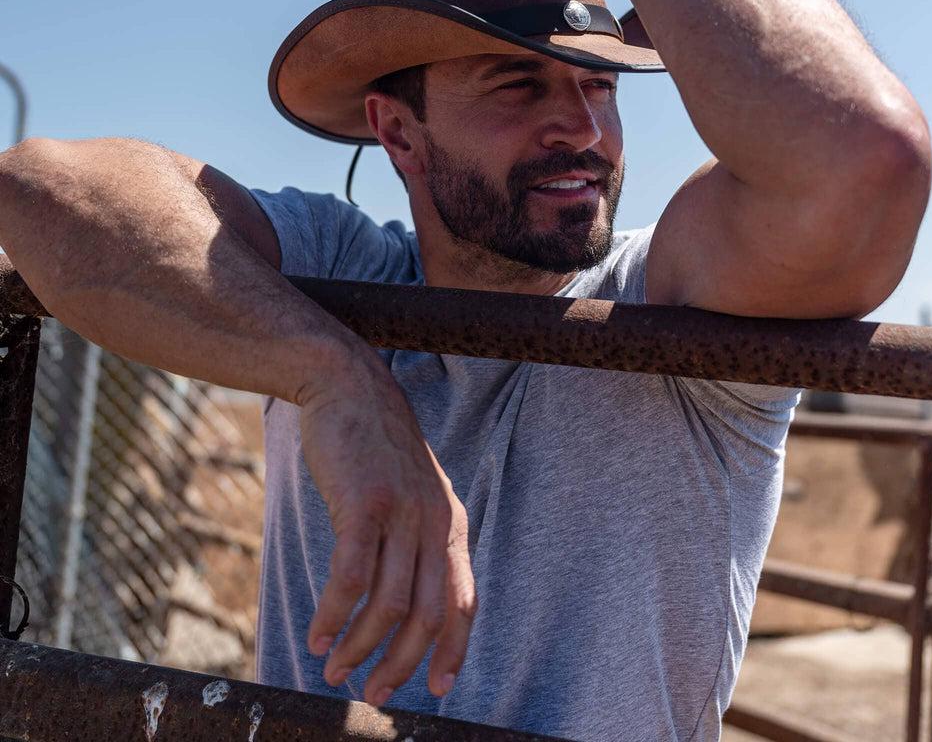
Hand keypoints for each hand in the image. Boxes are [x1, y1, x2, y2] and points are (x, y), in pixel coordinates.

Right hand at [297, 348, 476, 707]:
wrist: (349, 387)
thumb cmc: (374, 446)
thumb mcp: (412, 490)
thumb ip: (417, 536)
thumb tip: (405, 598)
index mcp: (450, 522)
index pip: (464, 601)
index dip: (453, 650)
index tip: (434, 687)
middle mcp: (434, 521)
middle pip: (429, 615)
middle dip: (402, 664)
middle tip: (373, 693)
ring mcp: (402, 512)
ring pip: (389, 605)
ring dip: (361, 647)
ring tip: (334, 668)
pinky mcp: (364, 504)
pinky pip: (350, 579)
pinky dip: (333, 616)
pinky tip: (317, 634)